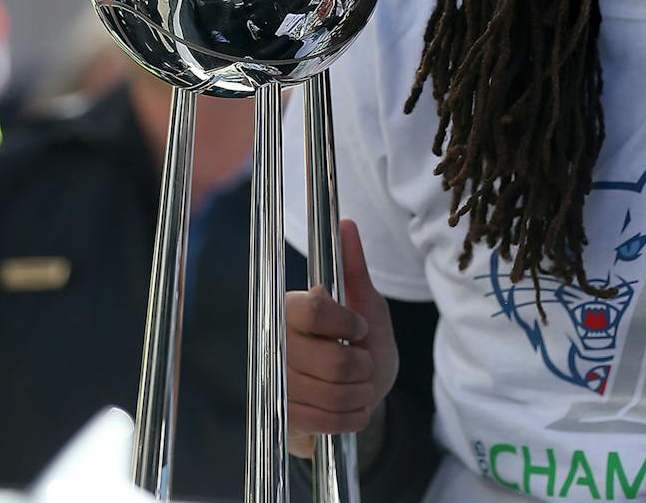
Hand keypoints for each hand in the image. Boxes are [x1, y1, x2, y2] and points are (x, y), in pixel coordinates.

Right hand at [286, 219, 398, 457]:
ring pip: (331, 394)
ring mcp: (278, 383)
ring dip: (359, 393)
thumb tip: (345, 223)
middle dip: (361, 366)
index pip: (313, 311)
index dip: (345, 324)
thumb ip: (354, 267)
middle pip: (331, 361)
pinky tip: (355, 407)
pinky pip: (323, 422)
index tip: (359, 328)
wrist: (364, 388)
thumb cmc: (365, 339)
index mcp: (292, 310)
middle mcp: (277, 345)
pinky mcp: (283, 417)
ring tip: (360, 385)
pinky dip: (350, 417)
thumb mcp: (368, 303)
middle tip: (362, 363)